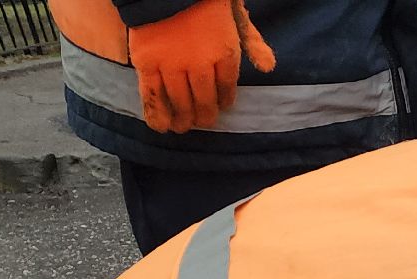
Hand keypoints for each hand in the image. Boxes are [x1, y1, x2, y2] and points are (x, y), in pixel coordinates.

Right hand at [126, 0, 276, 133]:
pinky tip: (161, 126)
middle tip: (204, 122)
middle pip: (204, 99)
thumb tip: (269, 68)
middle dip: (205, 114)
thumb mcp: (236, 15)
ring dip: (183, 118)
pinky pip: (152, 94)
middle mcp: (200, 63)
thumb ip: (252, 42)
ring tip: (184, 126)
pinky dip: (156, 113)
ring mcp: (172, 65)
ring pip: (180, 101)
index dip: (225, 100)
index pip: (227, 87)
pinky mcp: (147, 63)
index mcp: (225, 52)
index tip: (223, 106)